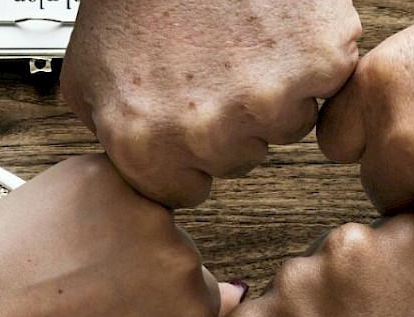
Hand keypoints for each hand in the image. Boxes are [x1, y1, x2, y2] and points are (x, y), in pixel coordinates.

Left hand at [61, 0, 360, 207]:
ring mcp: (271, 99)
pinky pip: (326, 81)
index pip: (185, 191)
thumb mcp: (87, 74)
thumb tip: (131, 164)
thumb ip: (109, 133)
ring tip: (241, 40)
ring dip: (273, 90)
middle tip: (212, 63)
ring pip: (287, 124)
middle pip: (239, 159)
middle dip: (229, 120)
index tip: (186, 116)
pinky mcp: (320, 61)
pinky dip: (309, 56)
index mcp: (147, 144)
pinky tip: (273, 27)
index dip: (186, 153)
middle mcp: (209, 132)